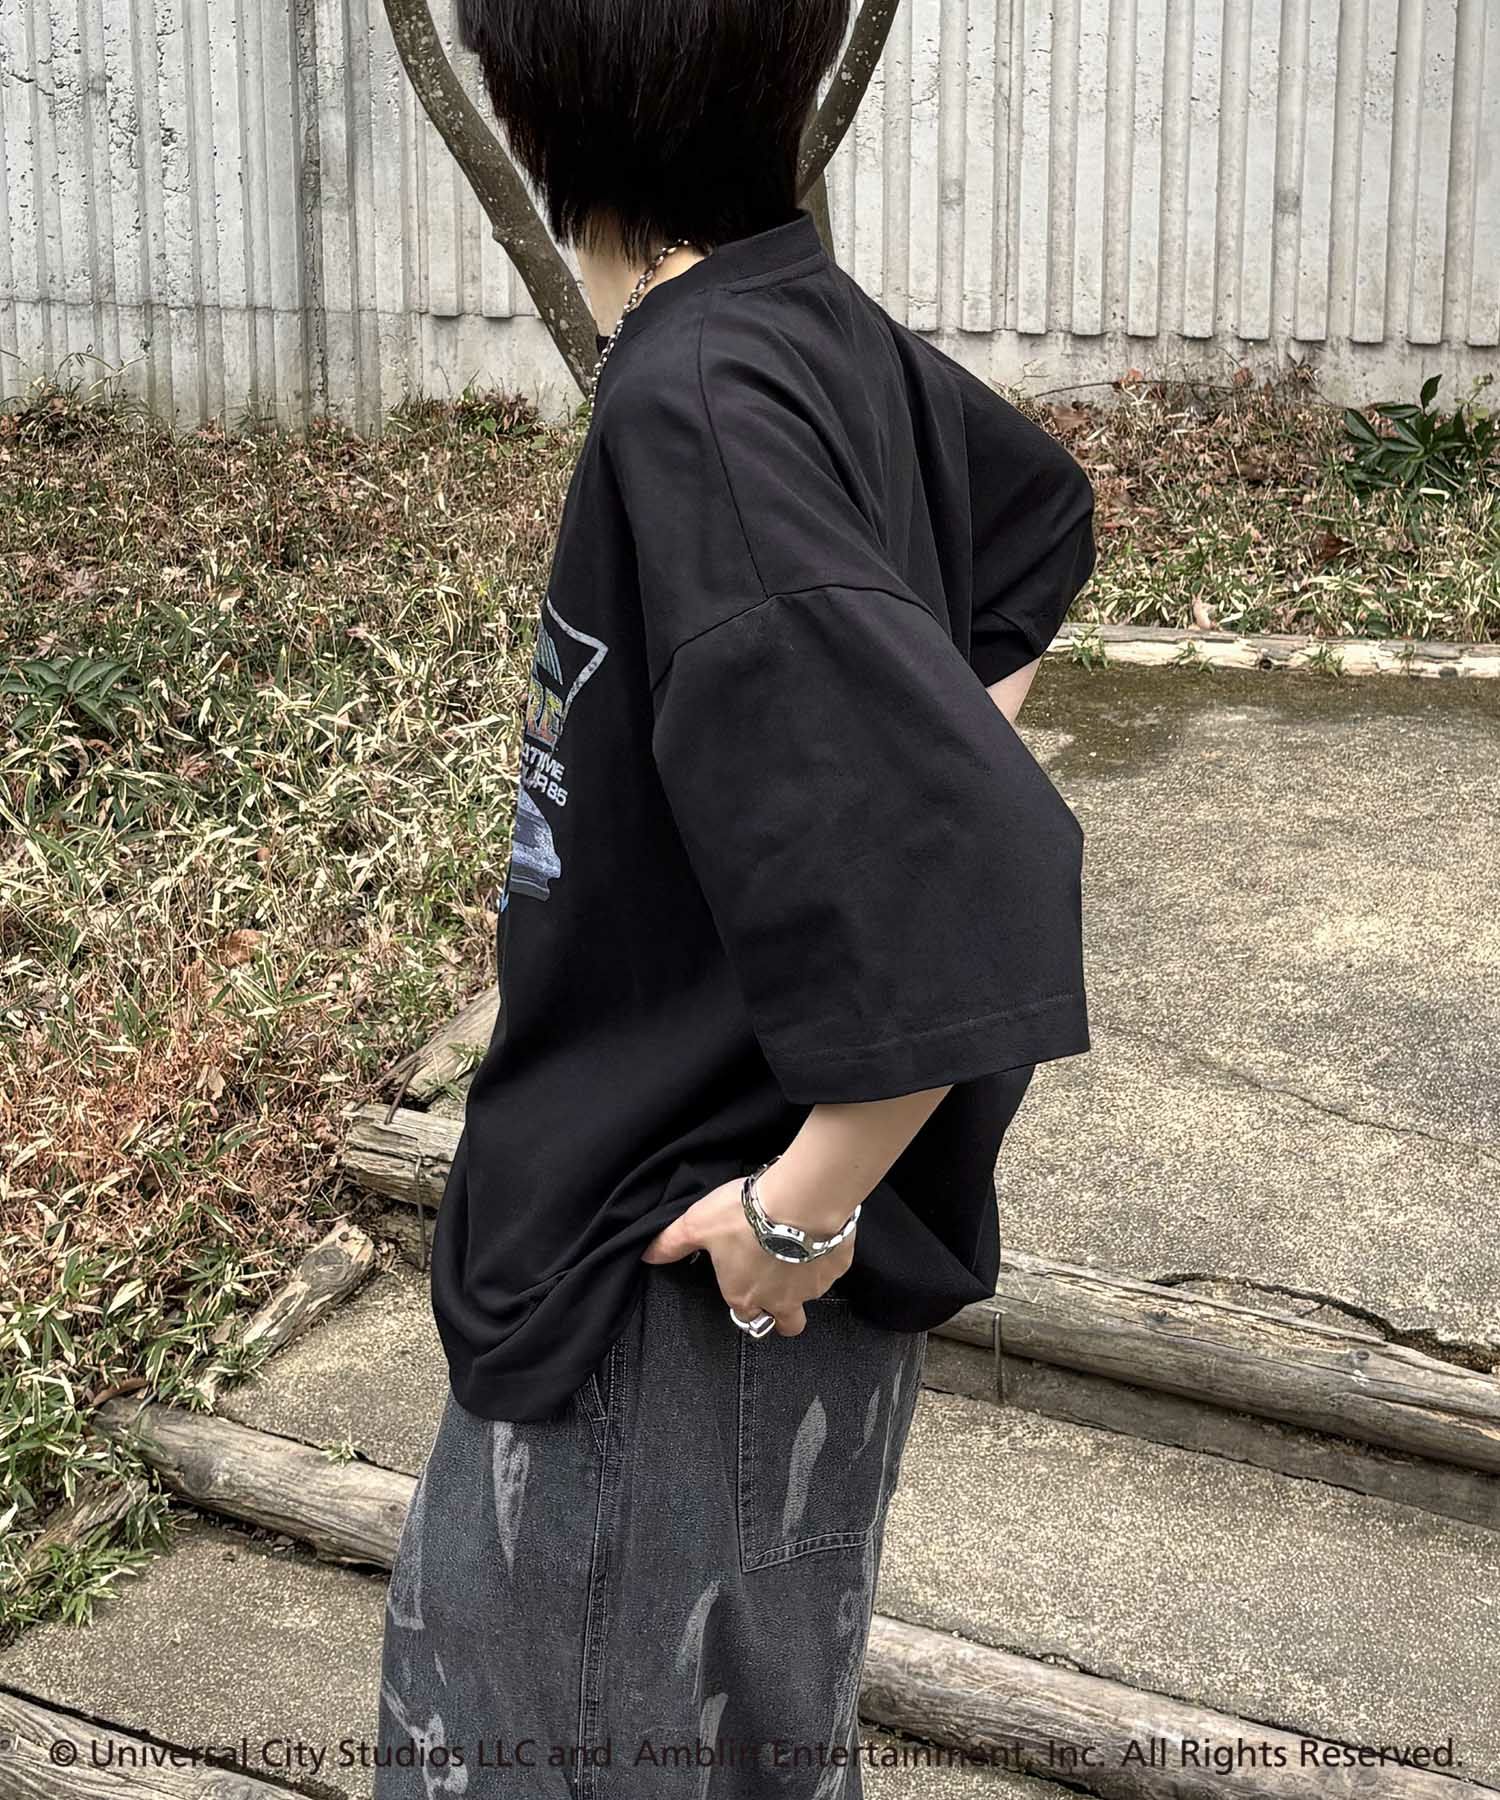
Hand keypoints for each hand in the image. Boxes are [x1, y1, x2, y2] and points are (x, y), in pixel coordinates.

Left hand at [640, 1179, 854, 1336]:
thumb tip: (646, 1255)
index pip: (745, 1315)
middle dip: (782, 1312)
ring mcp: (812, 1288)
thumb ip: (672, 1243)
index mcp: (744, 1296)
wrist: (800, 1201)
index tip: (743, 1278)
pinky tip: (817, 1233)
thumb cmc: (747, 1214)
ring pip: (809, 1296)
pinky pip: (831, 1269)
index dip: (744, 1298)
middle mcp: (779, 1301)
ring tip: (796, 1245)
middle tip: (776, 1281)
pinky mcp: (837, 1268)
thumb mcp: (697, 1224)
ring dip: (803, 1278)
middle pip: (787, 1324)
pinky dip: (824, 1255)